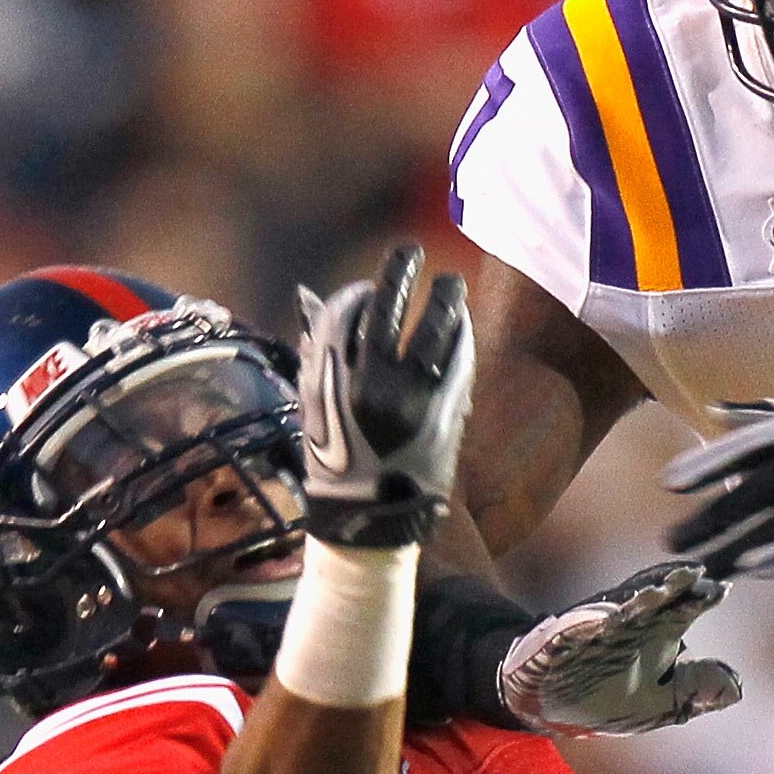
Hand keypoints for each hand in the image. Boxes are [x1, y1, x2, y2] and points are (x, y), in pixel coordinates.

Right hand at [298, 244, 474, 548]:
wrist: (368, 522)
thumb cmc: (337, 462)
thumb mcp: (314, 406)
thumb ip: (318, 353)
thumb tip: (312, 298)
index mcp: (329, 379)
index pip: (343, 312)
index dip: (358, 293)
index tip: (368, 289)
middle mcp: (367, 382)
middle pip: (387, 307)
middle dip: (399, 271)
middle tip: (411, 250)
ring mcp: (410, 398)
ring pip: (432, 329)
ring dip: (444, 298)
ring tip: (451, 283)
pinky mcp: (443, 415)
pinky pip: (458, 361)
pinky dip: (461, 337)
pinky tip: (461, 324)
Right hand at [499, 561, 740, 731]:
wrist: (550, 699)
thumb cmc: (608, 697)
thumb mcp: (662, 703)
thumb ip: (696, 690)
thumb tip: (737, 687)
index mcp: (659, 634)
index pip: (686, 608)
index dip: (702, 598)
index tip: (721, 591)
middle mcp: (636, 623)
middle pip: (663, 597)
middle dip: (681, 587)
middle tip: (701, 578)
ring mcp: (607, 626)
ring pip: (632, 603)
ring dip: (654, 590)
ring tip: (674, 579)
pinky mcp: (579, 635)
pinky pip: (597, 621)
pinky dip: (615, 613)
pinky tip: (633, 603)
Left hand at [668, 390, 773, 578]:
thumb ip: (772, 412)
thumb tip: (716, 409)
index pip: (748, 443)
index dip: (708, 463)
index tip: (670, 485)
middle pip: (756, 487)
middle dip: (712, 517)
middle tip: (671, 541)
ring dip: (738, 545)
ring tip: (703, 567)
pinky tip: (755, 568)